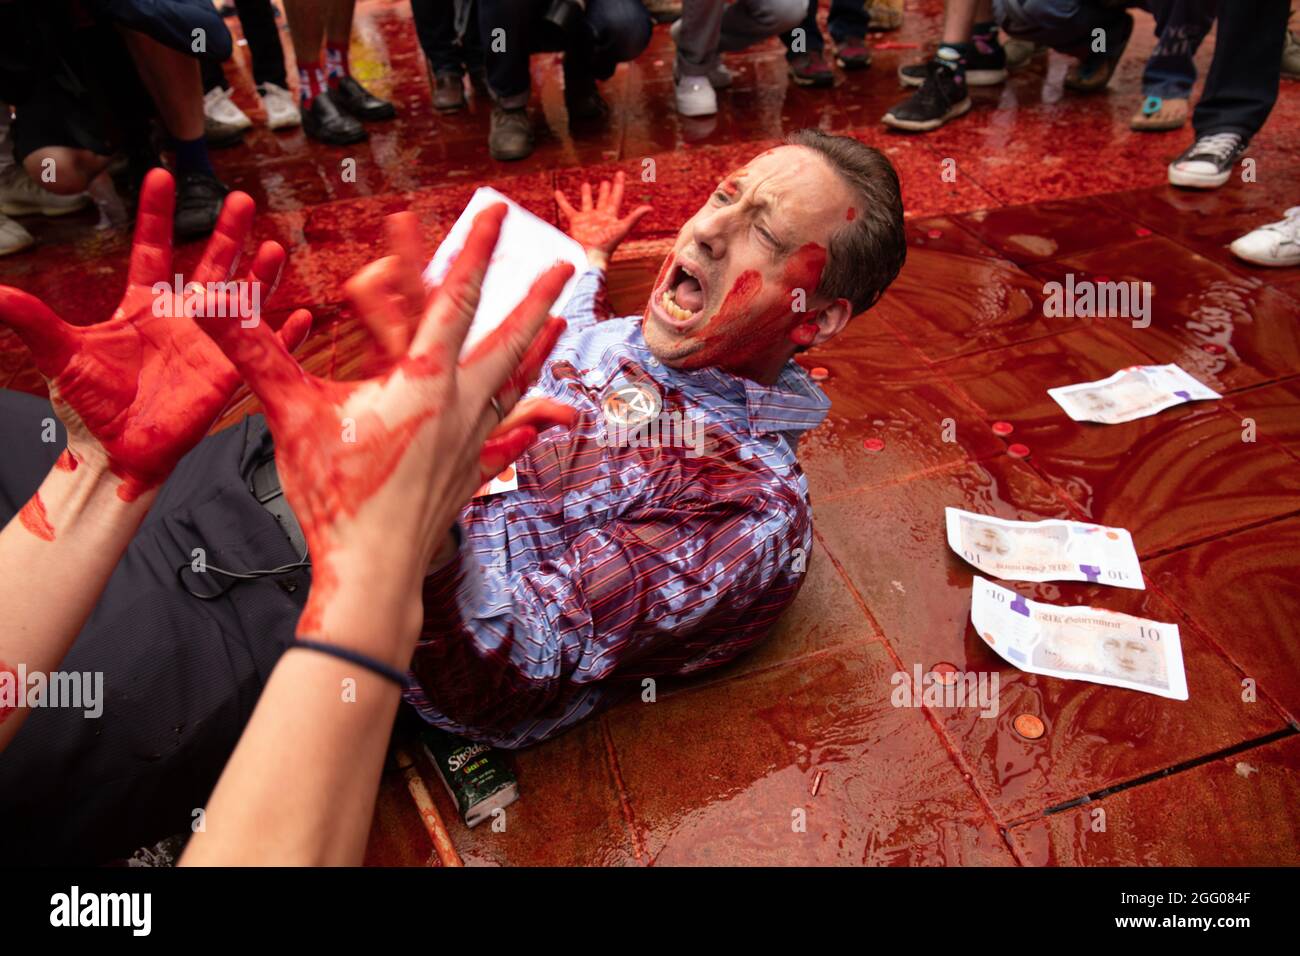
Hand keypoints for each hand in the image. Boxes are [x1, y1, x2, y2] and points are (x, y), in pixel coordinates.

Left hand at [0, 169, 309, 500]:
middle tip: (242, 199)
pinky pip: (266, 349)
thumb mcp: (62, 355)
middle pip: (210, 264)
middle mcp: (184, 317)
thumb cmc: (92, 404)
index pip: (151, 248)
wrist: (121, 451)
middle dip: (227, 232)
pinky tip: (304, 317)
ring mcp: (212, 343)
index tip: (160, 175)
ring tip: (275, 248)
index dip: (155, 213)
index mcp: (143, 304)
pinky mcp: (232, 374)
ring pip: (243, 299)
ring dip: (260, 276)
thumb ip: (33, 320)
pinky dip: (287, 335)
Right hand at [196, 203, 574, 656]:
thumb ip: (256, 355)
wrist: (373, 569)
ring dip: (538, 348)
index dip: (474, 249)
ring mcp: (471, 440)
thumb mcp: (292, 416)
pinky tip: (546, 418)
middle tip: (565, 264)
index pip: (454, 298)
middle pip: (508, 338)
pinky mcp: (471, 471)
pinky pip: (508, 435)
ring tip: (562, 323)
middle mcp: (460, 404)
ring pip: (514, 382)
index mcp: (422, 381)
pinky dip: (528, 417)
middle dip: (535, 296)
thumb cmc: (336, 495)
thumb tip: (209, 305)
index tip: (496, 212)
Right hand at [555, 171, 651, 268]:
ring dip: (587, 194)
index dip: (618, 185)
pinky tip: (558, 193)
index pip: (616, 196)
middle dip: (605, 191)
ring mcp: (588, 218)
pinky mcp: (576, 222)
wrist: (592, 255)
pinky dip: (563, 201)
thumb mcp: (622, 228)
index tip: (620, 173)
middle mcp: (600, 216)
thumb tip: (649, 208)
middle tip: (606, 181)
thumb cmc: (608, 244)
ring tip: (585, 184)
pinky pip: (568, 209)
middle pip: (603, 199)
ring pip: (587, 202)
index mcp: (611, 215)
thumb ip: (635, 217)